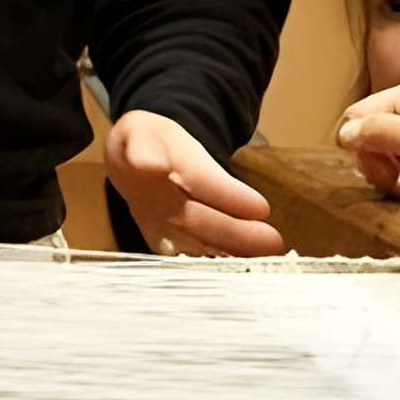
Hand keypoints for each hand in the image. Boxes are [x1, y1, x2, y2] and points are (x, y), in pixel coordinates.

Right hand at [103, 110, 283, 256]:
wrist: (125, 165)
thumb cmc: (150, 145)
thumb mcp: (144, 134)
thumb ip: (146, 150)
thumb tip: (151, 165)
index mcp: (151, 170)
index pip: (196, 183)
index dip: (229, 197)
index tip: (261, 208)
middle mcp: (155, 207)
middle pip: (198, 223)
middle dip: (237, 234)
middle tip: (274, 240)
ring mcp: (159, 231)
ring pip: (197, 247)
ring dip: (231, 252)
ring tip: (266, 254)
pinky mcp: (165, 248)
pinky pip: (194, 259)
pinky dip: (220, 263)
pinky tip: (246, 265)